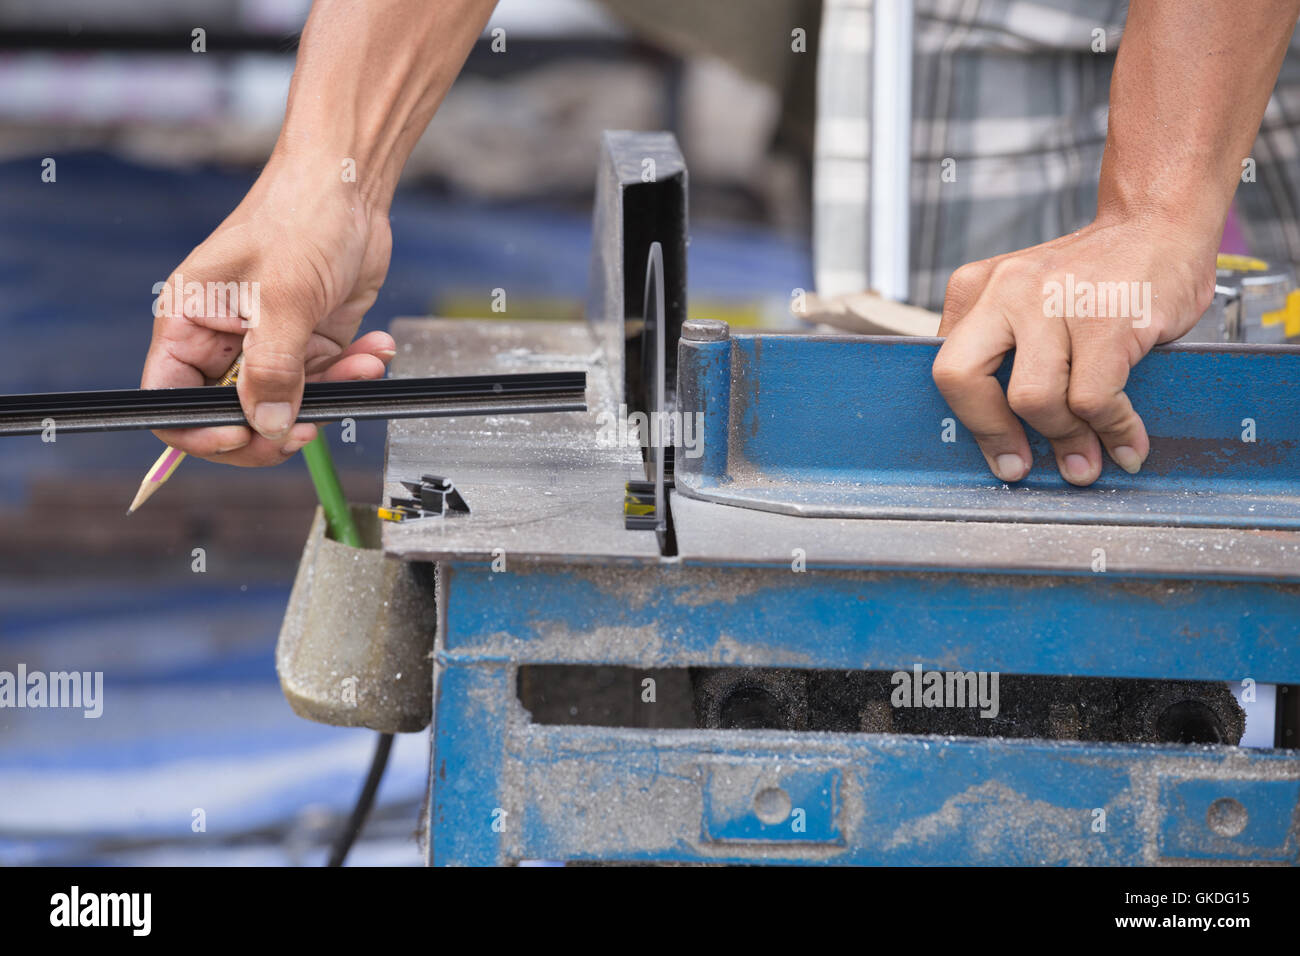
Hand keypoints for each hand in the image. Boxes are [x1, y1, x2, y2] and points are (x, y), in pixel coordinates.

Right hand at [141, 160, 394, 465]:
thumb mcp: (284, 298)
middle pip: (232, 416)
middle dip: (277, 425)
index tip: (242, 437)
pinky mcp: (309, 344)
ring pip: (287, 405)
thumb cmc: (300, 217)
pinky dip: (353, 376)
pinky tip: (376, 350)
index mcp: (187, 324)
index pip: (170, 400)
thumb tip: (269, 426)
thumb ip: (273, 369)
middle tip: (311, 426)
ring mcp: (268, 345)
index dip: (200, 430)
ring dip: (329, 396)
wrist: (350, 186)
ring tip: (363, 365)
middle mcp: (222, 340)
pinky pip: (325, 382)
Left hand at [931, 217, 1216, 485]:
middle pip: (960, 377)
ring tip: (1088, 456)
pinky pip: (1094, 401)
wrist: (1160, 223)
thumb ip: (1008, 351)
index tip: (999, 454)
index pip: (947, 367)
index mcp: (976, 289)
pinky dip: (1114, 431)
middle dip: (991, 433)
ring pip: (1032, 400)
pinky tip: (1126, 441)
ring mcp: (1053, 301)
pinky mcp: (1105, 319)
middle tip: (1020, 464)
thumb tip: (1007, 435)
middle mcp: (1005, 290)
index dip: (971, 421)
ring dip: (1066, 440)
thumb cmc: (1099, 276)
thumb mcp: (1031, 301)